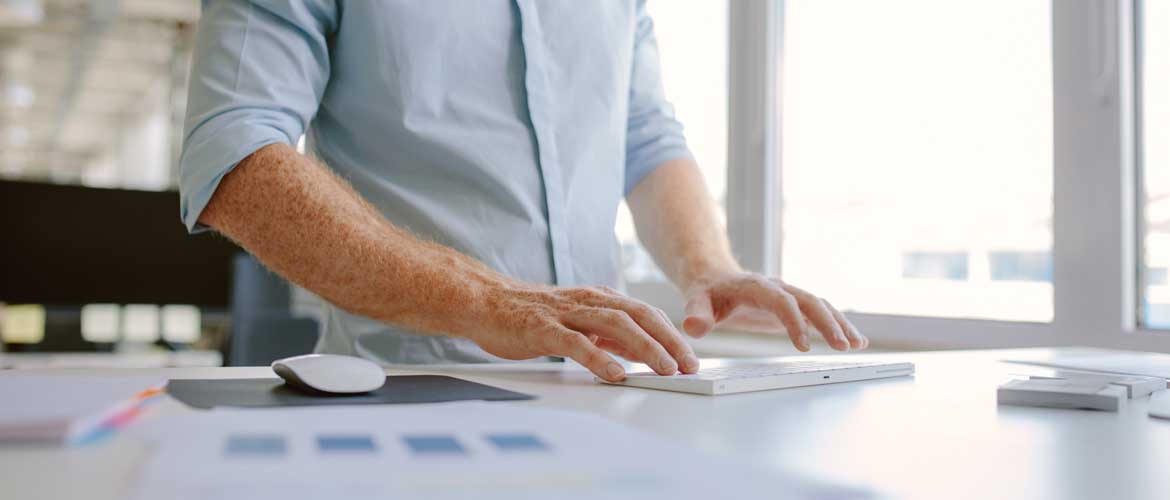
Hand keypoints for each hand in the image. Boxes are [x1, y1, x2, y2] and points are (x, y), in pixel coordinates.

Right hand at [467, 283, 699, 381]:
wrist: (484, 301)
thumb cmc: (530, 314)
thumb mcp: (577, 321)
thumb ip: (606, 334)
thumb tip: (639, 351)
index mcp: (598, 298)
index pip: (644, 313)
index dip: (671, 334)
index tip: (690, 357)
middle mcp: (587, 301)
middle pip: (638, 315)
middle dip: (668, 340)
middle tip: (688, 365)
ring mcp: (565, 313)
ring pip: (614, 325)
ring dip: (644, 347)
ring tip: (664, 369)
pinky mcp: (542, 328)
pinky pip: (575, 343)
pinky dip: (598, 358)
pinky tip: (615, 374)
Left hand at [681, 272, 866, 351]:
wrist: (713, 277)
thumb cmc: (706, 292)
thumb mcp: (695, 301)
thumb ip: (696, 314)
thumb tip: (693, 327)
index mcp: (755, 286)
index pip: (780, 301)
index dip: (794, 322)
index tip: (804, 346)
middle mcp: (777, 287)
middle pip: (809, 301)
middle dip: (828, 323)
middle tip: (843, 347)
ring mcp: (789, 295)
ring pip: (820, 305)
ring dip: (840, 324)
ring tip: (858, 345)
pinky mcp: (794, 305)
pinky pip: (820, 313)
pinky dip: (837, 325)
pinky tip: (855, 341)